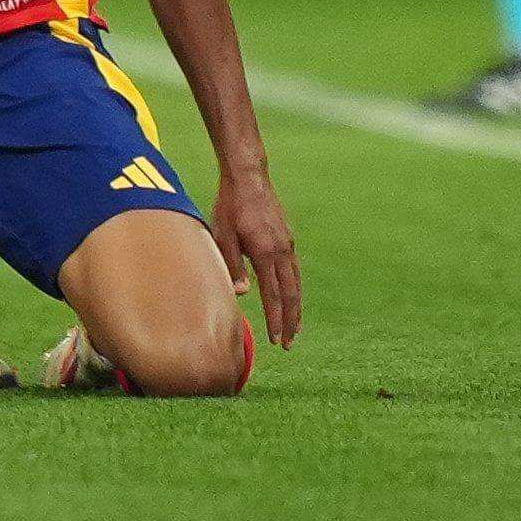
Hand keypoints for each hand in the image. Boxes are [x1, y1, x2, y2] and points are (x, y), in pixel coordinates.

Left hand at [214, 168, 300, 349]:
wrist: (249, 177)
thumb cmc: (231, 206)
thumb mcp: (224, 236)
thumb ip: (233, 265)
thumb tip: (241, 294)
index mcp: (266, 252)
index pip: (274, 295)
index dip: (275, 320)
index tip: (275, 340)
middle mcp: (282, 250)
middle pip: (292, 294)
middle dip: (291, 321)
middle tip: (288, 344)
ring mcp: (287, 243)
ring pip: (296, 283)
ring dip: (296, 308)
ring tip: (295, 328)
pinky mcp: (287, 238)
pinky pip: (294, 270)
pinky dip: (294, 289)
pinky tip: (290, 297)